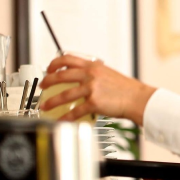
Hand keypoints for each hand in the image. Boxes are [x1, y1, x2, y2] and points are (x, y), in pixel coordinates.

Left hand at [39, 54, 156, 124]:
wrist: (137, 98)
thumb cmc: (126, 88)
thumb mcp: (108, 73)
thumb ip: (94, 72)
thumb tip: (81, 76)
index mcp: (93, 66)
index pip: (68, 59)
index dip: (54, 63)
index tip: (49, 69)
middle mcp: (90, 75)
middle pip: (61, 75)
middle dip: (47, 81)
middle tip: (43, 86)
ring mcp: (91, 88)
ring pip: (64, 95)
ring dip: (51, 101)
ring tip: (45, 106)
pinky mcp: (94, 103)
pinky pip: (75, 111)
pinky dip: (66, 117)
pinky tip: (61, 120)